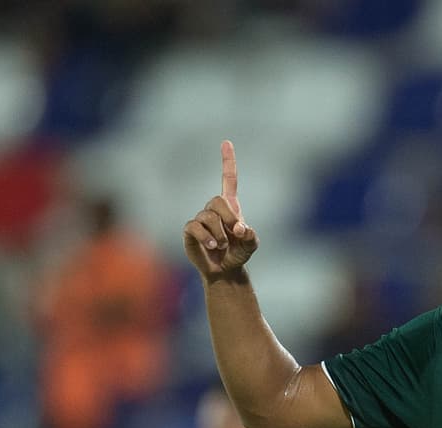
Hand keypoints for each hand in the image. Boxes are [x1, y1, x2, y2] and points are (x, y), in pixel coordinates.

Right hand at [183, 140, 259, 281]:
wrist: (225, 270)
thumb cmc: (239, 254)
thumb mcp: (251, 245)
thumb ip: (251, 236)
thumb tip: (240, 229)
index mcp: (231, 207)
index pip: (228, 179)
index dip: (227, 161)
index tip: (226, 142)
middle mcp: (214, 209)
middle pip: (217, 200)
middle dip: (228, 217)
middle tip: (236, 233)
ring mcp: (201, 219)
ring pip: (207, 217)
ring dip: (219, 234)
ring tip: (223, 246)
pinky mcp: (190, 231)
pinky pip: (195, 227)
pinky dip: (206, 238)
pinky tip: (213, 246)